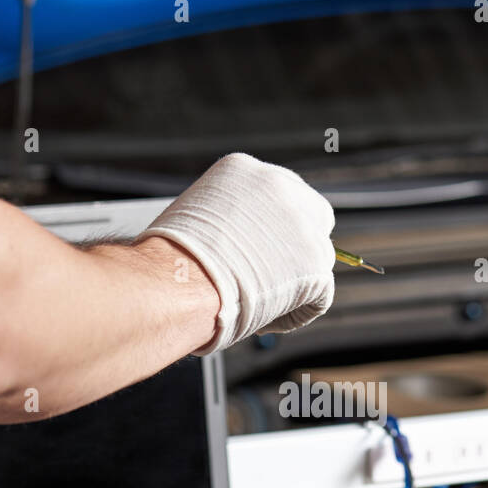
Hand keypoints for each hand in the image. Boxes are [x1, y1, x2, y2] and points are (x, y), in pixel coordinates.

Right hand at [137, 152, 335, 352]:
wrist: (177, 283)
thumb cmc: (170, 264)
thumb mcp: (195, 220)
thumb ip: (229, 222)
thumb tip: (240, 248)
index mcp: (245, 170)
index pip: (279, 194)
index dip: (273, 228)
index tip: (258, 251)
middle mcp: (279, 186)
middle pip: (313, 216)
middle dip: (297, 248)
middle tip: (272, 278)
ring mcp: (302, 225)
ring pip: (316, 260)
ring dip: (293, 285)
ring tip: (253, 302)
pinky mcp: (315, 264)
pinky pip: (317, 298)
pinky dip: (293, 314)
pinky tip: (263, 317)